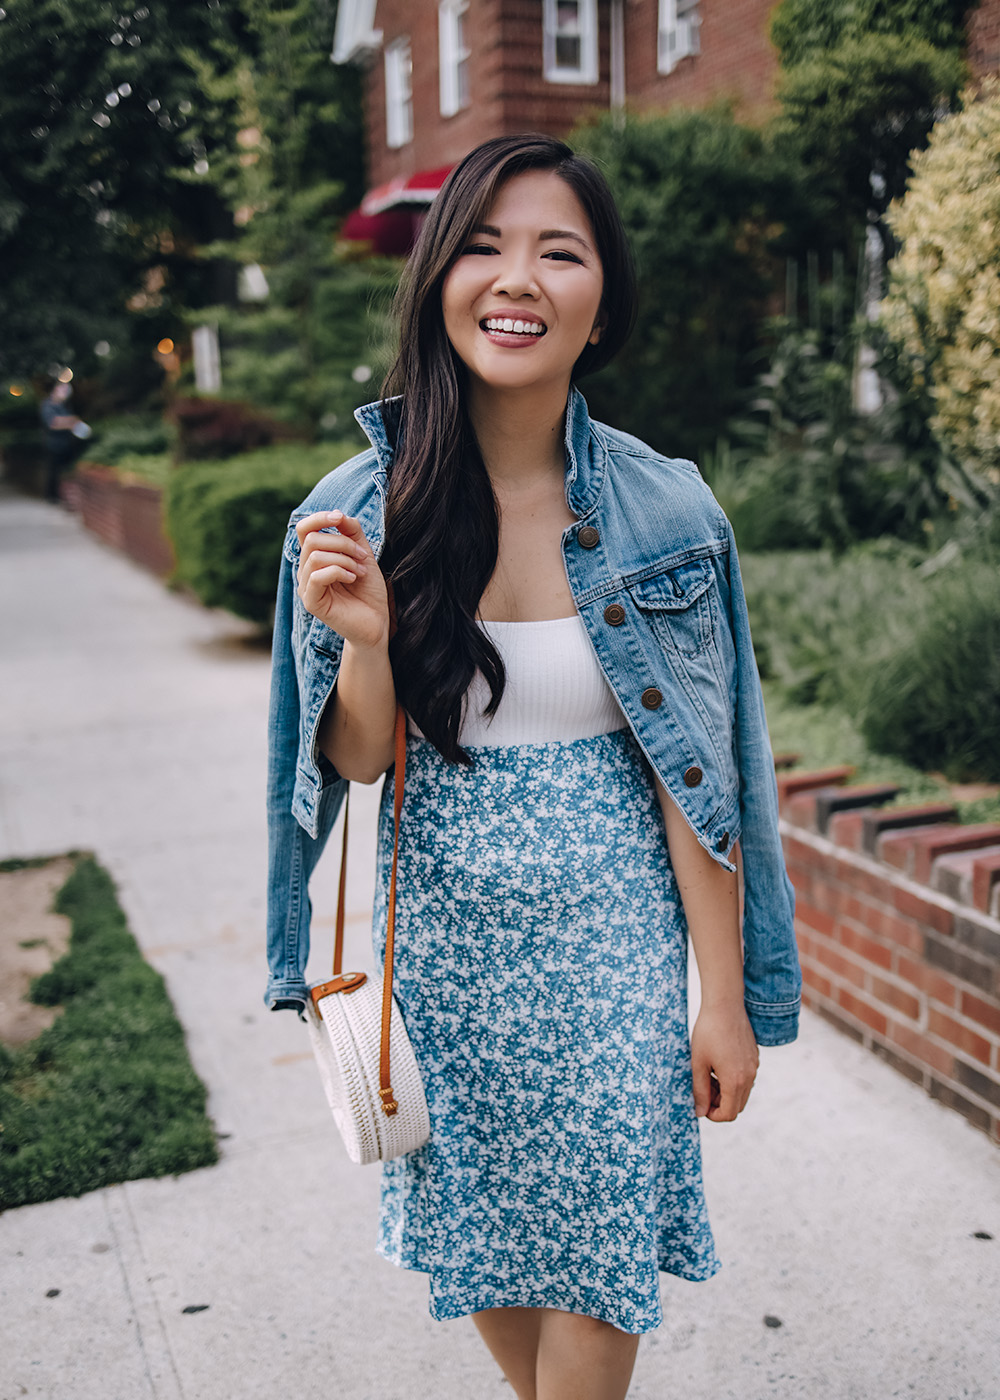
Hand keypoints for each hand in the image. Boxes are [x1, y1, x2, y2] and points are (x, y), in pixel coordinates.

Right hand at [295, 511, 388, 651]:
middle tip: (363, 557)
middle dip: (342, 542)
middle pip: (311, 540)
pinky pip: (317, 576)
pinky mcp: (311, 603)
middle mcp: (305, 571)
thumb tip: (338, 514)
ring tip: (360, 571)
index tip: (340, 517)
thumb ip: (352, 532)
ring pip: (315, 557)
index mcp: (314, 557)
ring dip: (344, 559)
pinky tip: (353, 579)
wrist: (377, 621)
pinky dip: (339, 571)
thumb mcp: (363, 553)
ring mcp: (306, 587)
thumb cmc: (368, 590)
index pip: (303, 529)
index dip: (319, 518)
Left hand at [690, 1003, 758, 1121]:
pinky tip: (718, 1063)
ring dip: (726, 1092)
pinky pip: (746, 1078)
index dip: (713, 1115)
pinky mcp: (755, 1057)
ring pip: (742, 1092)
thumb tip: (700, 1112)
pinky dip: (733, 1079)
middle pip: (737, 1106)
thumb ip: (700, 1090)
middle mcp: (749, 1076)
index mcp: (735, 1081)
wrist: (725, 1005)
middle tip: (703, 1089)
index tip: (701, 1105)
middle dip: (719, 1104)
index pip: (728, 1114)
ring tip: (708, 1075)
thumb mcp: (698, 1063)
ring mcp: (754, 1066)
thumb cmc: (708, 1032)